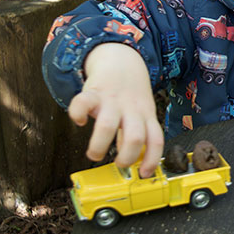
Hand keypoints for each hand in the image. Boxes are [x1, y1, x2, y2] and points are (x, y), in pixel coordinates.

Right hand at [67, 43, 163, 177]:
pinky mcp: (93, 91)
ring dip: (99, 146)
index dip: (152, 159)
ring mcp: (112, 100)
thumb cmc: (130, 94)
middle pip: (135, 137)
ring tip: (95, 153)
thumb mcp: (142, 111)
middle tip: (117, 163)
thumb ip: (138, 133)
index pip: (156, 140)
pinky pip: (82, 103)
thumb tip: (131, 162)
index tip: (143, 174)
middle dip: (126, 157)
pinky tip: (79, 121)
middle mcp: (131, 109)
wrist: (120, 58)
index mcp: (146, 115)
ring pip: (108, 125)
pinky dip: (77, 115)